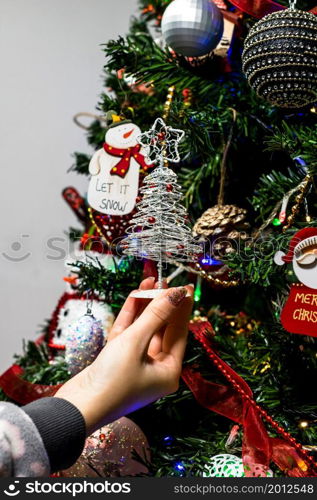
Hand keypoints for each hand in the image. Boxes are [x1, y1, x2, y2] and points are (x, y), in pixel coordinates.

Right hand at [55, 278, 193, 433]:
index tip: (184, 286)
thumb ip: (156, 315)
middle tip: (165, 280)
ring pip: (145, 330)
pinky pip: (129, 335)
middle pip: (163, 330)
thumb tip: (176, 294)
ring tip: (150, 281)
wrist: (77, 407)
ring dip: (146, 307)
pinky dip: (131, 317)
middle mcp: (156, 370)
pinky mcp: (118, 361)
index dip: (181, 308)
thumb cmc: (112, 379)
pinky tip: (135, 296)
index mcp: (169, 372)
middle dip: (162, 305)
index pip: (179, 333)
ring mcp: (136, 366)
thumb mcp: (137, 342)